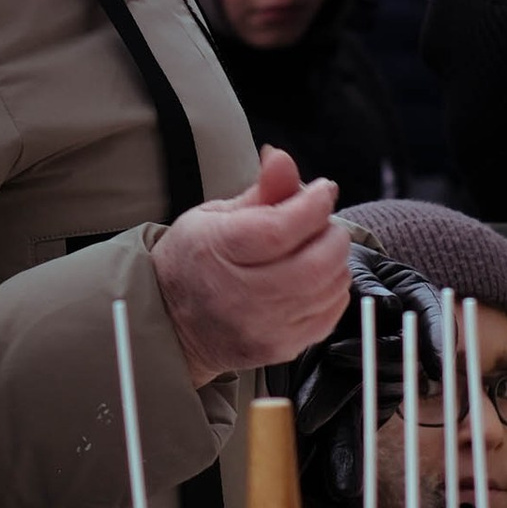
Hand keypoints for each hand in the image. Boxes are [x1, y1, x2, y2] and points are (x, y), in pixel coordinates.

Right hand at [155, 146, 351, 385]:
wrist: (171, 321)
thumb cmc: (194, 260)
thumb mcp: (215, 214)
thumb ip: (260, 189)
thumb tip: (281, 158)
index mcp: (218, 250)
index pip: (281, 228)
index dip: (313, 204)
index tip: (323, 189)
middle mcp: (241, 294)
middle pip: (316, 262)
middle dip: (331, 233)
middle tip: (319, 223)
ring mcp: (263, 327)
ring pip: (329, 287)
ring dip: (334, 261)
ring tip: (314, 250)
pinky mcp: (281, 348)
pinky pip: (329, 314)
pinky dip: (331, 289)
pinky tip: (313, 279)